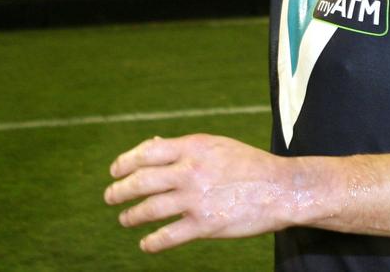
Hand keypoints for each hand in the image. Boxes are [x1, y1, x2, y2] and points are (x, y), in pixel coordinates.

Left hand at [104, 132, 291, 251]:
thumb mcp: (216, 145)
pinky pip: (168, 235)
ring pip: (150, 208)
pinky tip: (145, 243)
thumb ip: (184, 147)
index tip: (115, 170)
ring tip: (124, 218)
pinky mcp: (204, 225)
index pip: (148, 152)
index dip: (126, 161)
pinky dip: (152, 241)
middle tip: (110, 196)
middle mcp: (190, 171)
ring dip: (132, 214)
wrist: (279, 189)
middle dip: (121, 190)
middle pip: (142, 180)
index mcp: (193, 147)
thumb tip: (152, 145)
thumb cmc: (248, 163)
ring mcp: (196, 199)